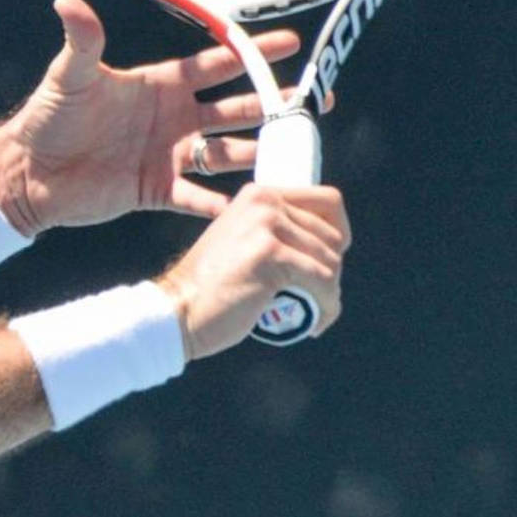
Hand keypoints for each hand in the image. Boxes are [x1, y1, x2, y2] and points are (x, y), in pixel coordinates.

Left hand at [0, 0, 301, 232]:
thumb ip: (81, 41)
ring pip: (227, 152)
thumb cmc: (48, 118)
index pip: (217, 64)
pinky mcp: (158, 191)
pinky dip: (224, 204)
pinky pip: (200, 199)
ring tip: (296, 154)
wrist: (28, 173)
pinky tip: (254, 208)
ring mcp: (170, 155)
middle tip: (314, 100)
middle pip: (235, 109)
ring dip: (259, 152)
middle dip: (274, 104)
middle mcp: (174, 118)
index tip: (290, 41)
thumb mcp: (69, 76)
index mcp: (160, 84)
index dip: (252, 53)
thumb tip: (67, 1)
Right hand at [153, 184, 350, 359]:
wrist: (177, 310)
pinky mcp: (272, 254)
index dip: (338, 236)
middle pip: (334, 236)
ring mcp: (268, 225)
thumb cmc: (211, 287)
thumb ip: (275, 230)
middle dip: (331, 272)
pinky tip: (313, 323)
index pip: (328, 202)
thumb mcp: (243, 240)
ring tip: (311, 312)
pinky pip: (323, 281)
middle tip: (313, 296)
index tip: (325, 265)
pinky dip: (326, 307)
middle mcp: (265, 201)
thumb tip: (332, 242)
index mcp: (259, 193)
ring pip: (331, 261)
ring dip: (329, 293)